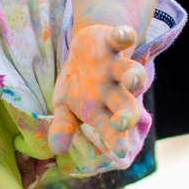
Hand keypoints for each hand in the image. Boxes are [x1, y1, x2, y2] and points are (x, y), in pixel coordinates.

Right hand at [48, 24, 145, 156]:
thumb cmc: (78, 86)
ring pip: (129, 72)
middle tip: (122, 122)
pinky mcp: (112, 42)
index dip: (116, 139)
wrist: (87, 50)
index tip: (121, 152)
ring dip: (133, 75)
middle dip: (126, 113)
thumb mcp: (64, 106)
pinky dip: (123, 36)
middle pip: (125, 104)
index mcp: (101, 110)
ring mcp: (114, 66)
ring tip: (133, 80)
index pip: (110, 129)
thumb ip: (63, 126)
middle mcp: (113, 90)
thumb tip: (55, 149)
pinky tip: (124, 36)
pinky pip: (120, 39)